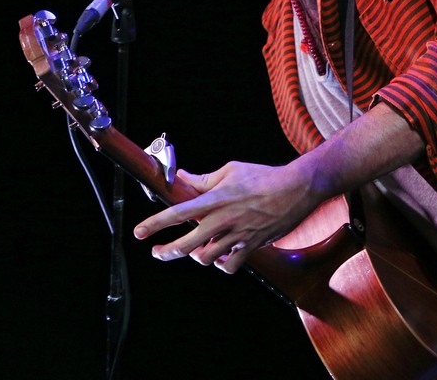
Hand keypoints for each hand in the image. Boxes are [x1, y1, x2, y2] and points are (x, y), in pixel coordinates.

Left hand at [133, 159, 322, 273]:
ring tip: (198, 251)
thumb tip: (183, 178)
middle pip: (186, 245)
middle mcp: (224, 219)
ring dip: (198, 257)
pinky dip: (223, 265)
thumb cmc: (264, 176)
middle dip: (167, 252)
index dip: (155, 224)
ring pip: (206, 258)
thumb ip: (205, 179)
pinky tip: (223, 257)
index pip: (178, 213)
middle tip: (159, 252)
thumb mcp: (232, 170)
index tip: (139, 233)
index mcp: (216, 199)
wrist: (297, 188)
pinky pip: (231, 266)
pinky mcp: (253, 244)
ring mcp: (238, 234)